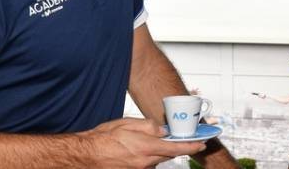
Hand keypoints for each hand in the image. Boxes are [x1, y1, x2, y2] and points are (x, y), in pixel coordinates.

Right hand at [83, 118, 206, 167]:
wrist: (86, 155)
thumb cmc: (103, 138)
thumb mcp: (127, 124)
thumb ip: (148, 126)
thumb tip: (162, 130)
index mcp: (145, 147)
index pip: (175, 148)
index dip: (191, 146)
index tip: (202, 144)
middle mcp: (145, 162)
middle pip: (167, 154)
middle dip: (170, 147)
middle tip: (167, 139)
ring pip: (155, 159)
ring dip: (154, 151)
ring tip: (136, 144)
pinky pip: (146, 164)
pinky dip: (145, 157)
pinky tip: (133, 151)